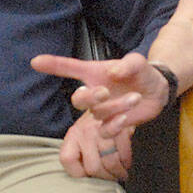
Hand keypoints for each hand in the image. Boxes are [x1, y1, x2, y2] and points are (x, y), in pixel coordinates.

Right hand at [31, 52, 169, 135]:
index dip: (52, 65)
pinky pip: (105, 130)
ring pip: (98, 113)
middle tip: (106, 92)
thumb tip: (114, 71)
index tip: (35, 62)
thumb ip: (129, 63)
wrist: (156, 91)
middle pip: (78, 99)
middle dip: (90, 97)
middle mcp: (95, 92)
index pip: (69, 68)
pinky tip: (126, 117)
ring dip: (116, 106)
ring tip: (135, 97)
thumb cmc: (141, 74)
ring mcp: (102, 110)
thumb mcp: (138, 63)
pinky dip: (115, 125)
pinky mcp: (112, 124)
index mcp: (95, 73)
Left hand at [59, 111, 133, 180]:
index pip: (68, 160)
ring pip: (110, 163)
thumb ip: (81, 157)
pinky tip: (126, 162)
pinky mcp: (119, 126)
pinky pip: (123, 154)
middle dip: (106, 177)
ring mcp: (101, 128)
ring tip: (121, 173)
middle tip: (112, 177)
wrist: (118, 104)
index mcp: (72, 135)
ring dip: (119, 172)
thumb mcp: (85, 141)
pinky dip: (126, 161)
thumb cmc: (101, 130)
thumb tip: (86, 179)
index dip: (79, 172)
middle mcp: (83, 130)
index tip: (89, 176)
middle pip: (93, 167)